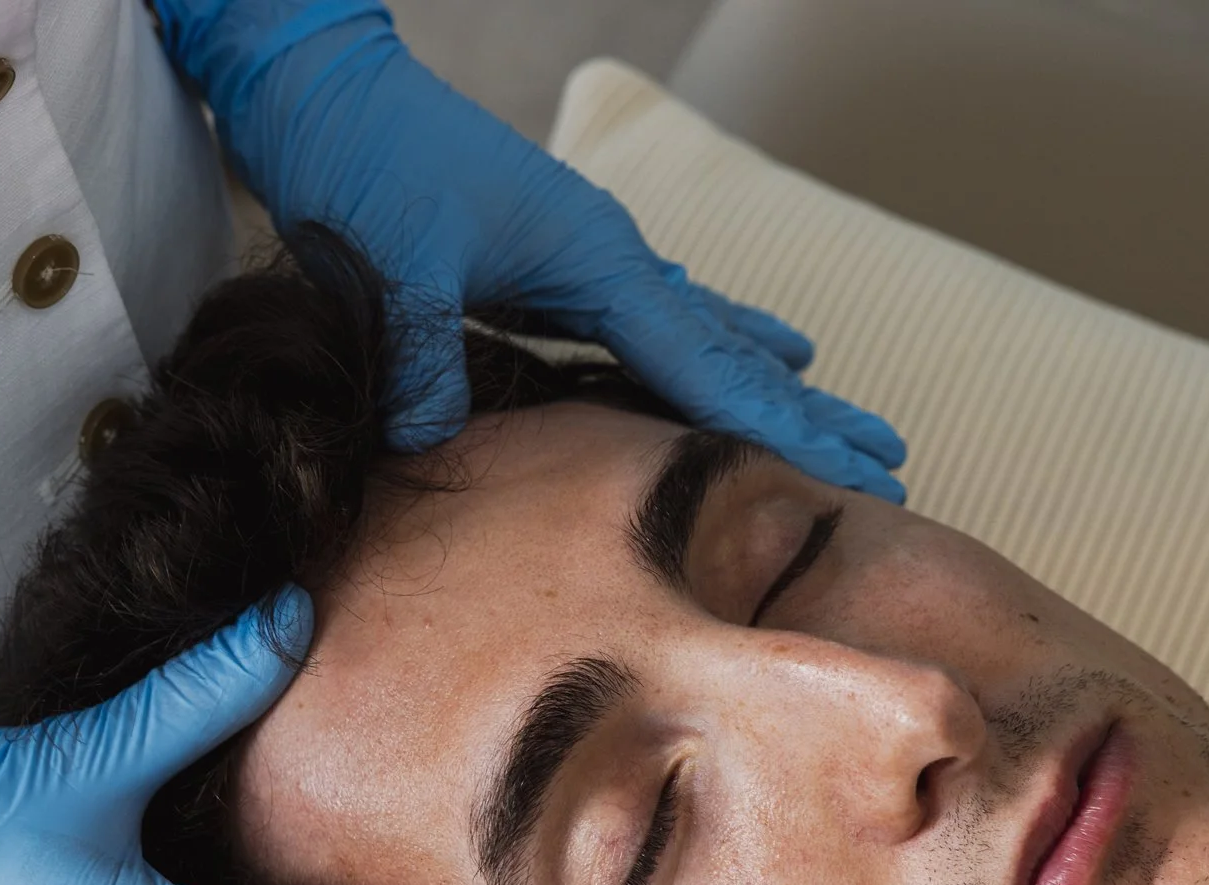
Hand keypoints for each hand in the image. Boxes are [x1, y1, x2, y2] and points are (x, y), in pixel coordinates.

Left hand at [161, 0, 908, 498]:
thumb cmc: (359, 156)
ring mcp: (582, 259)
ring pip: (699, 334)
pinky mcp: (543, 264)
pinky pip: (644, 323)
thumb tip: (435, 441)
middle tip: (892, 459)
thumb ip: (425, 357)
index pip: (710, 366)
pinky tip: (732, 351)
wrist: (316, 83)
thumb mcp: (391, 262)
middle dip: (811, 409)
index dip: (786, 429)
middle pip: (732, 350)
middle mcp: (608, 259)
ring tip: (836, 410)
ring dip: (768, 381)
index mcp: (595, 259)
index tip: (858, 476)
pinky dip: (699, 346)